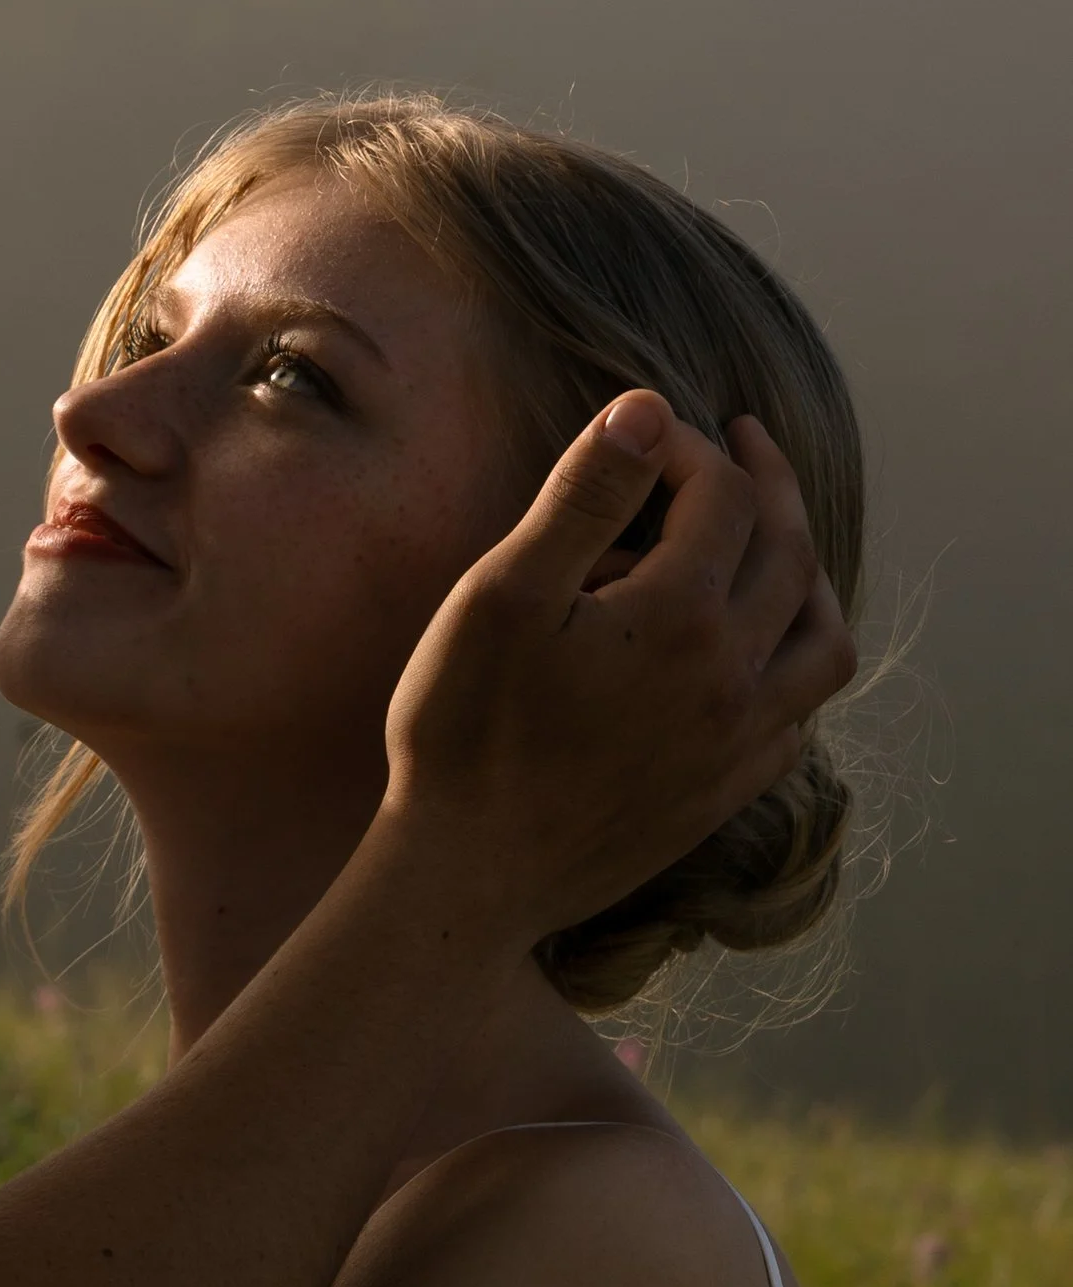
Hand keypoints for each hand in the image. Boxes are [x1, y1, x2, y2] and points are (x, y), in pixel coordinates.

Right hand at [381, 391, 857, 940]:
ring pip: (822, 637)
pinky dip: (793, 659)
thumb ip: (582, 496)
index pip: (722, 496)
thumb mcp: (501, 594)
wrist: (468, 875)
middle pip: (787, 553)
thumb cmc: (464, 729)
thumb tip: (648, 410)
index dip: (688, 447)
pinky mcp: (724, 794)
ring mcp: (739, 743)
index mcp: (682, 617)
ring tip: (772, 540)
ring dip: (805, 571)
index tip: (644, 432)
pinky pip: (799, 714)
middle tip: (741, 439)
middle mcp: (735, 677)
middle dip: (765, 483)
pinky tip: (752, 653)